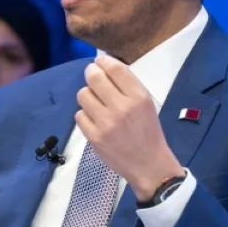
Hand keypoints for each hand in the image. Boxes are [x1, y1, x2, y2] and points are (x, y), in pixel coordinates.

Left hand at [76, 55, 182, 201]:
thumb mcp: (147, 104)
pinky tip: (95, 120)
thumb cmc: (148, 131)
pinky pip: (79, 115)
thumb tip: (104, 66)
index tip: (99, 63)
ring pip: (83, 95)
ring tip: (96, 103)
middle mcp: (122, 107)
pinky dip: (85, 115)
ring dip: (87, 95)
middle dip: (91, 73)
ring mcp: (106, 123)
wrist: (148, 164)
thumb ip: (127, 86)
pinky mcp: (94, 137)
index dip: (103, 61)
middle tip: (93, 77)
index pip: (115, 69)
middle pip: (94, 78)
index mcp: (138, 97)